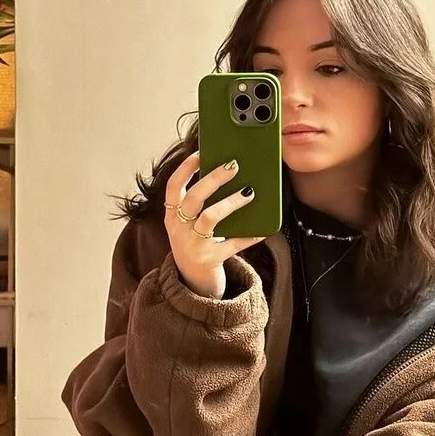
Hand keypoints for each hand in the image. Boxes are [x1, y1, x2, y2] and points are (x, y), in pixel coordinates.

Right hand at [163, 150, 265, 297]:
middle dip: (213, 179)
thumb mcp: (188, 224)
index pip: (173, 187)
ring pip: (210, 218)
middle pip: (194, 198)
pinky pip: (232, 244)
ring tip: (249, 192)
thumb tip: (227, 175)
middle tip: (234, 166)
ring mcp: (193, 245)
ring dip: (231, 203)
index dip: (185, 169)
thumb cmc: (195, 244)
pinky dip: (248, 236)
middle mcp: (179, 229)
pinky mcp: (209, 259)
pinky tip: (262, 230)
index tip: (200, 153)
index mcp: (172, 216)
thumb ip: (199, 205)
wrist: (192, 282)